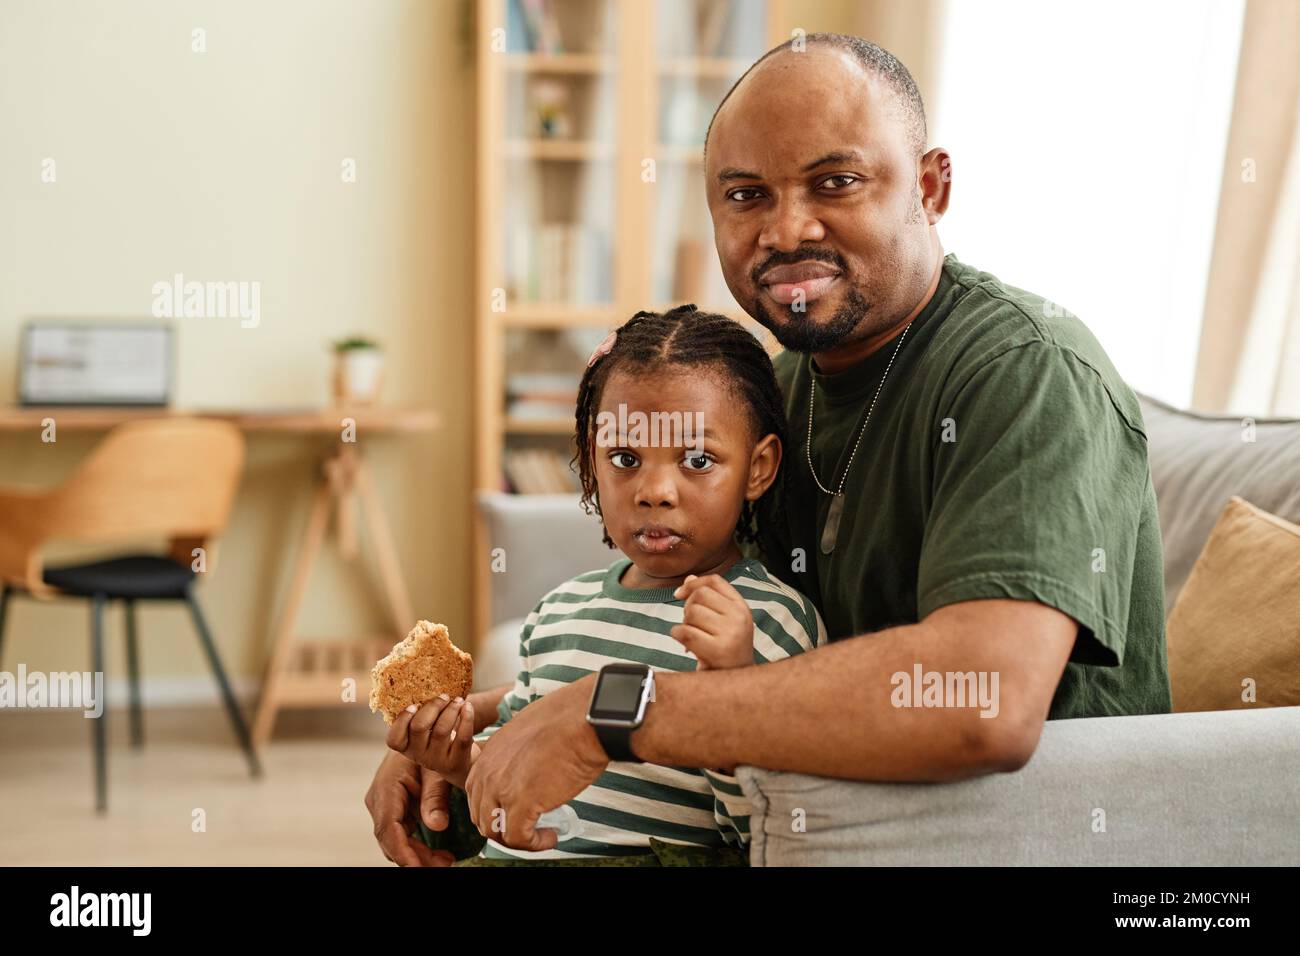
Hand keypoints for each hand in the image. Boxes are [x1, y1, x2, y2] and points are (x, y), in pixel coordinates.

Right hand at [363, 750, 456, 866]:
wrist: (421, 734)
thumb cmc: (429, 749)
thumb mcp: (436, 770)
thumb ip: (436, 796)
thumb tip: (438, 826)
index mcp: (386, 789)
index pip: (389, 829)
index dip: (403, 853)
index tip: (419, 868)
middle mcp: (379, 801)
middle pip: (391, 841)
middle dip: (415, 859)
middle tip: (445, 865)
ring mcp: (383, 807)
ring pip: (395, 842)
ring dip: (417, 856)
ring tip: (446, 861)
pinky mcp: (392, 811)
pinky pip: (400, 836)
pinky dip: (416, 848)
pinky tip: (439, 854)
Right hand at [386, 694, 475, 785]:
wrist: (459, 762)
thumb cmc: (437, 738)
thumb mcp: (424, 732)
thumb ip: (419, 716)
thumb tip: (425, 686)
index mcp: (406, 746)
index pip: (394, 739)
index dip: (402, 720)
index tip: (414, 705)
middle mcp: (418, 755)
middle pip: (419, 727)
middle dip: (432, 706)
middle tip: (444, 696)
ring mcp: (437, 760)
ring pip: (441, 730)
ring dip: (451, 709)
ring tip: (458, 700)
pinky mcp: (456, 761)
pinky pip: (462, 737)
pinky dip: (466, 718)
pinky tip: (467, 706)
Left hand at [464, 675, 607, 851]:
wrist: (583, 721)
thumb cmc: (566, 721)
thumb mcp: (527, 732)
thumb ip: (517, 754)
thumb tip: (527, 771)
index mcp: (488, 754)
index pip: (476, 795)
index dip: (495, 809)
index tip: (516, 813)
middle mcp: (487, 772)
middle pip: (481, 817)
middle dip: (503, 828)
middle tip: (528, 828)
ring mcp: (501, 789)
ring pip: (494, 832)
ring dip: (517, 840)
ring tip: (541, 835)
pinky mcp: (521, 803)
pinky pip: (517, 838)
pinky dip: (534, 844)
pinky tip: (550, 837)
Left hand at [671, 574, 754, 669]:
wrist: (736, 682)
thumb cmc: (724, 649)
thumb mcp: (722, 621)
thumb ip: (708, 599)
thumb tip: (689, 578)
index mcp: (742, 607)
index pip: (714, 581)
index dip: (693, 583)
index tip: (679, 594)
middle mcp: (739, 617)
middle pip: (700, 595)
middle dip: (688, 607)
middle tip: (691, 625)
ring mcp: (731, 633)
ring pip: (692, 612)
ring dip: (685, 624)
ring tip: (693, 637)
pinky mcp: (718, 650)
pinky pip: (685, 632)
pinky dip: (678, 635)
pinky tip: (685, 645)